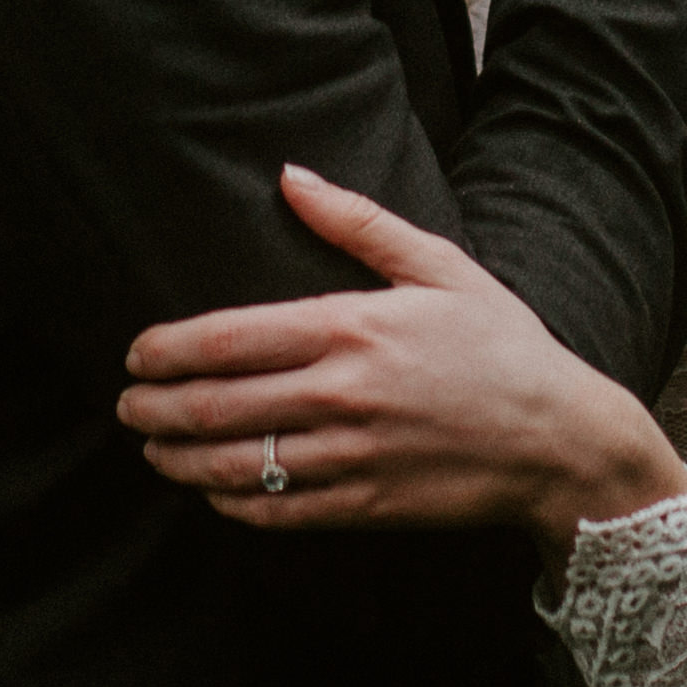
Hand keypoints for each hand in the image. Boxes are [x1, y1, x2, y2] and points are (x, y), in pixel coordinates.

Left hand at [120, 166, 686, 548]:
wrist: (560, 439)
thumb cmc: (501, 345)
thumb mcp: (439, 266)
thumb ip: (356, 222)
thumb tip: (289, 175)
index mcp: (351, 328)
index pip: (227, 339)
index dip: (167, 351)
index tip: (136, 355)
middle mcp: (341, 395)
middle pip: (215, 407)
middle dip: (155, 408)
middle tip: (126, 406)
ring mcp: (351, 457)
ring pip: (235, 466)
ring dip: (178, 459)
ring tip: (152, 448)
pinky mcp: (365, 507)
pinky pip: (276, 512)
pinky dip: (230, 504)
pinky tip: (212, 490)